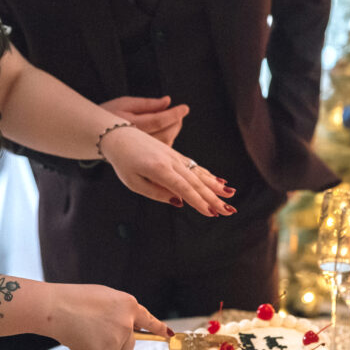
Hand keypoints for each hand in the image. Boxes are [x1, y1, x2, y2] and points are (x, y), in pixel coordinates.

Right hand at [45, 283, 171, 349]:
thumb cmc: (75, 299)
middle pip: (129, 345)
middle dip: (117, 343)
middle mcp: (126, 324)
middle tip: (97, 330)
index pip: (149, 320)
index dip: (159, 329)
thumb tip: (127, 325)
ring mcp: (115, 340)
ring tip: (85, 330)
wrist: (56, 308)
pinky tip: (79, 338)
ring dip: (100, 347)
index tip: (168, 335)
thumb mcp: (105, 296)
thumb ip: (120, 310)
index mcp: (128, 305)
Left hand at [98, 124, 235, 217]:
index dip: (198, 202)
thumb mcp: (134, 182)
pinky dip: (208, 174)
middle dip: (214, 198)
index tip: (211, 213)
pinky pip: (194, 166)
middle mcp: (171, 161)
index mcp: (159, 169)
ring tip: (230, 195)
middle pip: (196, 182)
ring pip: (199, 173)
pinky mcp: (175, 154)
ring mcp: (174, 156)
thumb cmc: (124, 162)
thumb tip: (179, 202)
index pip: (184, 189)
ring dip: (215, 186)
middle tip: (229, 210)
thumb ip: (156, 193)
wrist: (119, 135)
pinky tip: (219, 181)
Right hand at [101, 95, 188, 146]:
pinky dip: (168, 140)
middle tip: (179, 115)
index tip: (185, 108)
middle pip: (165, 134)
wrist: (96, 136)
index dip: (174, 114)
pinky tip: (167, 132)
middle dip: (176, 123)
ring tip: (173, 122)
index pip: (158, 121)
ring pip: (165, 144)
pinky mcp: (142, 158)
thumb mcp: (125, 103)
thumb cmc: (110, 115)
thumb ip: (147, 104)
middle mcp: (135, 141)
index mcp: (130, 125)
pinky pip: (161, 151)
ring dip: (174, 132)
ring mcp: (139, 152)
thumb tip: (167, 101)